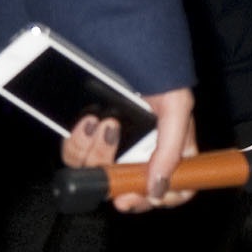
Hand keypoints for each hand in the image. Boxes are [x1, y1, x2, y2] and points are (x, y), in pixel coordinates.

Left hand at [61, 88, 196, 208]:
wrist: (124, 51)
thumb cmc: (159, 80)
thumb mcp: (177, 109)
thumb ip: (172, 150)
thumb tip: (159, 188)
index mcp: (166, 154)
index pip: (168, 192)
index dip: (152, 199)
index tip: (135, 196)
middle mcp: (137, 156)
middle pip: (126, 190)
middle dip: (116, 181)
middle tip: (114, 170)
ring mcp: (109, 149)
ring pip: (97, 172)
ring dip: (99, 152)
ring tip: (107, 123)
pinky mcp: (85, 139)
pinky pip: (74, 155)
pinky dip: (79, 140)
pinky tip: (88, 121)